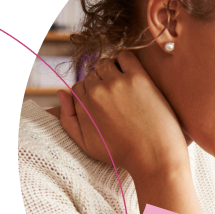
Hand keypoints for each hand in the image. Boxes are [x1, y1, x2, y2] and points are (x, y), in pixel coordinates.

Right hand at [57, 52, 188, 182]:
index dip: (90, 94)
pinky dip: (126, 61)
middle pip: (92, 75)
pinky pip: (126, 56)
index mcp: (83, 105)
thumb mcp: (86, 145)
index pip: (78, 87)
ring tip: (125, 87)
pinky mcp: (139, 78)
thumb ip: (68, 119)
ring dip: (113, 71)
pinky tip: (133, 75)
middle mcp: (97, 91)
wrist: (154, 157)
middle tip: (117, 98)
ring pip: (106, 63)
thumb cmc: (121, 154)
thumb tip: (61, 93)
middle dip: (101, 83)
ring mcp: (118, 83)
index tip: (104, 104)